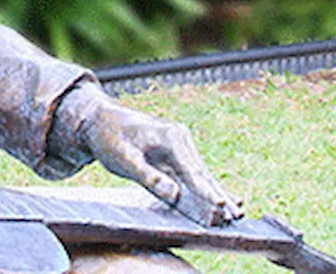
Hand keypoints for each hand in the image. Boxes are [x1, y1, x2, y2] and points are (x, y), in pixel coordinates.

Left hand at [71, 87, 242, 225]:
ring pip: (200, 177)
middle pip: (202, 175)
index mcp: (172, 138)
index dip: (207, 193)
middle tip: (237, 217)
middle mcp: (180, 141)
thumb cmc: (109, 136)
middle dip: (219, 196)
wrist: (99, 119)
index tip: (221, 207)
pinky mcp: (172, 157)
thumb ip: (148, 177)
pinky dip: (203, 191)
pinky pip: (190, 177)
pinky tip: (217, 203)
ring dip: (215, 195)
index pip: (193, 172)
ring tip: (235, 214)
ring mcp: (179, 149)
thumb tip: (174, 195)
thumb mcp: (123, 158)